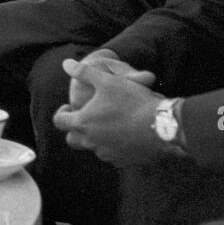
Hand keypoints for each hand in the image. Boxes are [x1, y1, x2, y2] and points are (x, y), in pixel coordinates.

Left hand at [52, 60, 167, 166]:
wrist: (164, 126)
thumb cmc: (133, 101)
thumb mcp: (107, 81)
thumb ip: (84, 72)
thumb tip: (66, 63)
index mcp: (83, 123)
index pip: (59, 122)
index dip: (61, 113)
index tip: (68, 107)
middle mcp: (92, 142)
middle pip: (73, 140)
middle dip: (75, 130)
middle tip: (85, 119)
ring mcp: (108, 154)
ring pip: (94, 148)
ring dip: (96, 138)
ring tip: (108, 124)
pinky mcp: (125, 162)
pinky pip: (114, 156)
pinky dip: (115, 147)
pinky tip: (125, 135)